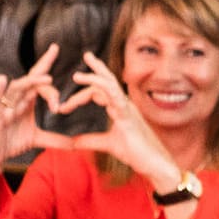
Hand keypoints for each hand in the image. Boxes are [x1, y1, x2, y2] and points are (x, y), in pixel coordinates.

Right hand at [0, 46, 72, 168]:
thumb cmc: (10, 143)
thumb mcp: (37, 139)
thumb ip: (56, 140)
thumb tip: (76, 145)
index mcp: (26, 101)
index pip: (37, 79)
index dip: (45, 63)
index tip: (55, 48)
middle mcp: (15, 100)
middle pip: (30, 80)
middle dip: (43, 69)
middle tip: (55, 57)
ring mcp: (4, 107)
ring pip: (17, 88)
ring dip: (31, 82)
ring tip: (47, 79)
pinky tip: (3, 79)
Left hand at [53, 52, 178, 186]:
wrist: (153, 163)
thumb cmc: (136, 154)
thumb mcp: (106, 144)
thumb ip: (89, 140)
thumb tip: (71, 142)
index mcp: (120, 109)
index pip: (100, 92)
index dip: (81, 96)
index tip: (64, 107)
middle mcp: (124, 104)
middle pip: (108, 81)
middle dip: (96, 68)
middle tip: (86, 55)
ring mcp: (127, 108)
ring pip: (109, 85)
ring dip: (93, 78)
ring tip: (77, 75)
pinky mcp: (128, 114)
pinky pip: (113, 95)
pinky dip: (100, 87)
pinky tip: (89, 84)